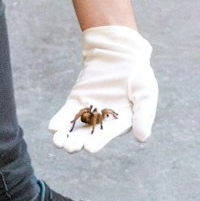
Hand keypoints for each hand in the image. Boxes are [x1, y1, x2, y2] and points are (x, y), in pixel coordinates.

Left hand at [50, 25, 156, 151]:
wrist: (120, 53)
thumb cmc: (138, 74)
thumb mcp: (146, 93)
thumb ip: (144, 114)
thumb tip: (142, 138)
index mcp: (121, 123)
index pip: (108, 133)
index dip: (99, 140)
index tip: (89, 147)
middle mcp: (103, 122)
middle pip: (89, 135)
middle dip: (78, 142)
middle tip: (70, 147)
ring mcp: (89, 112)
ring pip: (76, 127)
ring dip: (66, 135)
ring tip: (58, 142)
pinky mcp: (77, 101)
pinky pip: (67, 113)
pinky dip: (60, 121)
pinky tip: (53, 128)